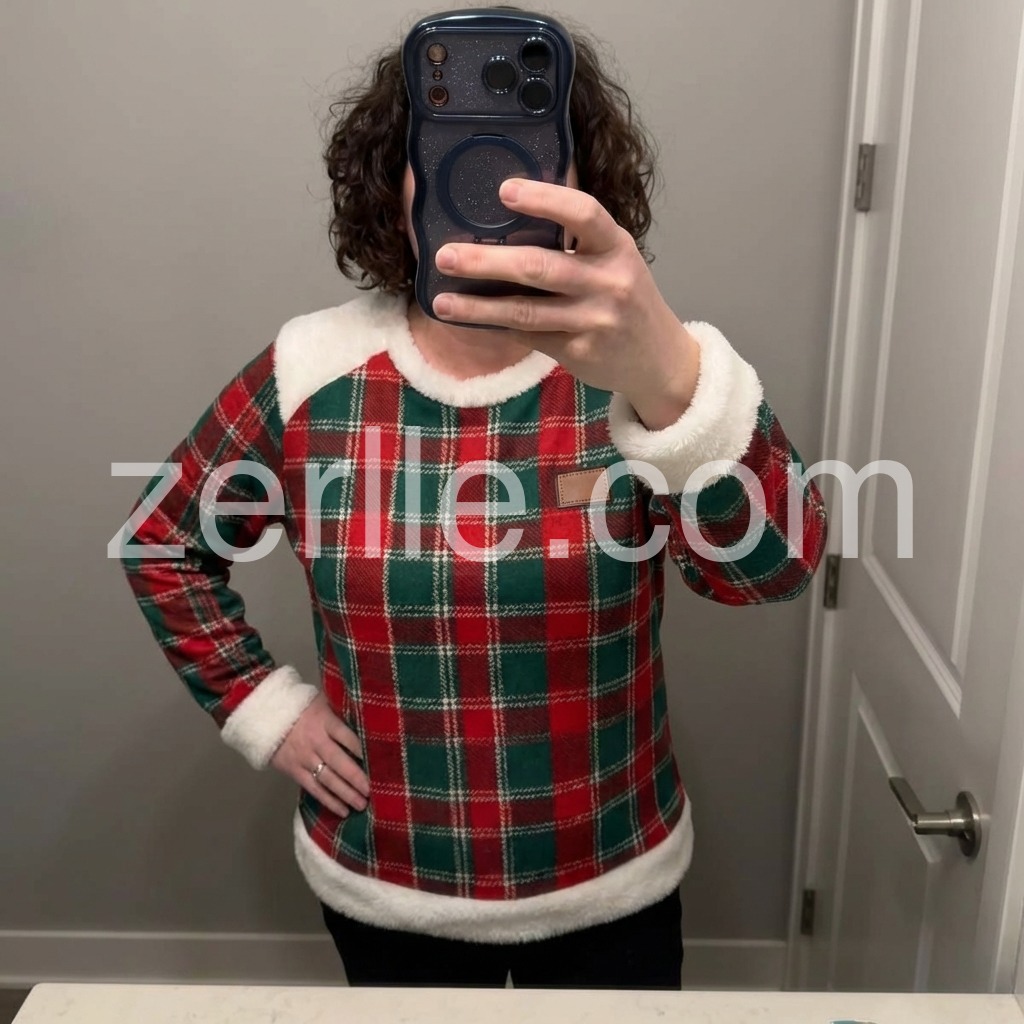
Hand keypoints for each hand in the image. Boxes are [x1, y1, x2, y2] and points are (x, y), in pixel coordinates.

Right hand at [270, 693, 370, 817]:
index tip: (380, 760)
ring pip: (327, 779)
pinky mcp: (294, 771)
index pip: (347, 736)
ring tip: (362, 804)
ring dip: (346, 794)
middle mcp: (315, 740)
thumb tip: (372, 716)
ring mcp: (303, 758)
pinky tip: (344, 811)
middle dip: (357, 777)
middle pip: (339, 761)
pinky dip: (329, 801)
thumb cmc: (303, 708)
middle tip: (372, 790)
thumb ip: (343, 709)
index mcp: (325, 720)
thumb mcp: (323, 701)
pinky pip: (313, 789)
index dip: (363, 748)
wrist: (266, 716)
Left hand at [432, 177, 701, 429]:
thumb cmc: (626, 299)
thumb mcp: (615, 261)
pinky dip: (496, 328)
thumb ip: (579, 242)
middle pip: (539, 267)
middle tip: (445, 255)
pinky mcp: (580, 352)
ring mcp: (595, 321)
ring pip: (525, 312)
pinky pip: (529, 337)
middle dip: (487, 262)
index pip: (584, 214)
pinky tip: (469, 321)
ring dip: (478, 306)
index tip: (504, 191)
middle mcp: (609, 282)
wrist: (659, 360)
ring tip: (441, 300)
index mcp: (617, 247)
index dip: (545, 200)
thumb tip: (511, 217)